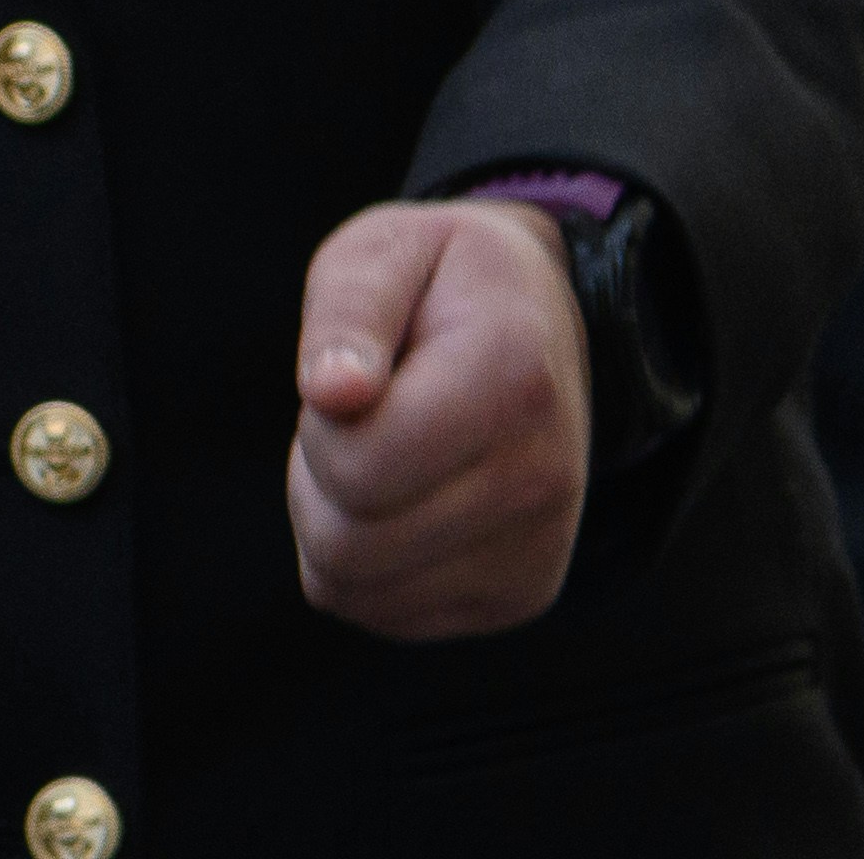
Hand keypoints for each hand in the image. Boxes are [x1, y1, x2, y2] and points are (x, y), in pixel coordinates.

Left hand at [285, 198, 595, 637]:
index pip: (360, 467)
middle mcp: (542, 478)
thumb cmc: (443, 285)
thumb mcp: (386, 251)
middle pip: (349, 545)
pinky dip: (363, 565)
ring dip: (333, 524)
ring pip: (354, 591)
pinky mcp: (520, 596)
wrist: (547, 329)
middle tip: (357, 421)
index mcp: (513, 377)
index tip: (356, 377)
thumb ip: (348, 310)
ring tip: (382, 455)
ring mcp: (537, 549)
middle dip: (316, 481)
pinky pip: (382, 613)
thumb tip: (331, 393)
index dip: (320, 426)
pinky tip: (403, 500)